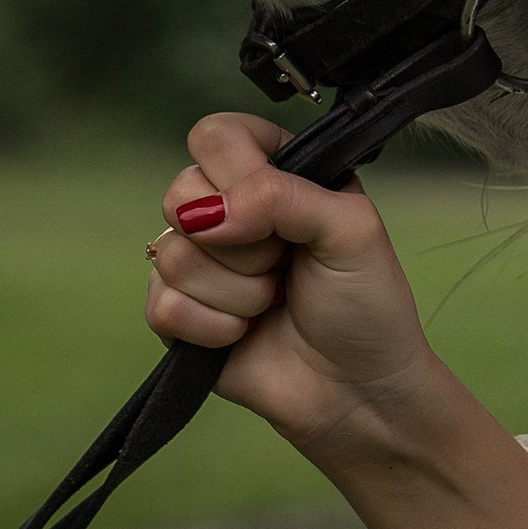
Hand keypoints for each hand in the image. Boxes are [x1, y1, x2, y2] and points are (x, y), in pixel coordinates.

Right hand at [145, 108, 527, 528]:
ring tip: (273, 304)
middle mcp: (231, 209)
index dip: (233, 176)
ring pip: (170, 253)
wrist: (356, 393)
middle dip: (240, 245)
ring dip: (234, 292)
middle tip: (283, 267)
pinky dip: (210, 327)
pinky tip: (244, 334)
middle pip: (180, 191)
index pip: (216, 135)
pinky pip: (160, 305)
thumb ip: (284, 196)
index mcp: (277, 172)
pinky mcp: (178, 315)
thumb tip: (207, 211)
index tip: (270, 220)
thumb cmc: (367, 307)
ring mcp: (200, 262)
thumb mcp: (351, 230)